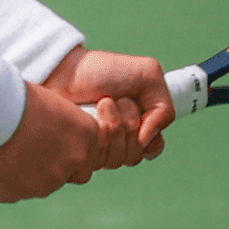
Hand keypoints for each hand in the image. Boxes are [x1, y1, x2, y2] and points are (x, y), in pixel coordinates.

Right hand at [0, 81, 100, 202]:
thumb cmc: (17, 96)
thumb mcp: (50, 104)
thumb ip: (60, 126)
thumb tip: (52, 138)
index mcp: (87, 133)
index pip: (90, 155)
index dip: (70, 151)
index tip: (53, 145)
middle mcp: (75, 159)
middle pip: (70, 174)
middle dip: (56, 168)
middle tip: (33, 153)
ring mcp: (51, 180)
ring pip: (44, 185)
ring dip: (31, 176)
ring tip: (8, 154)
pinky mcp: (26, 191)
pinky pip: (17, 192)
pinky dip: (8, 183)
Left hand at [41, 46, 173, 166]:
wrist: (63, 70)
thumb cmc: (101, 69)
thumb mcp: (148, 75)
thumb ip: (164, 108)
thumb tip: (146, 141)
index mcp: (137, 124)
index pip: (152, 149)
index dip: (149, 139)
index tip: (141, 120)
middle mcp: (118, 139)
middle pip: (137, 155)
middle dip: (131, 125)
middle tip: (118, 100)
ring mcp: (100, 146)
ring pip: (121, 157)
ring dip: (116, 125)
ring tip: (102, 103)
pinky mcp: (82, 151)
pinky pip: (101, 159)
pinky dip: (102, 134)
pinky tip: (91, 117)